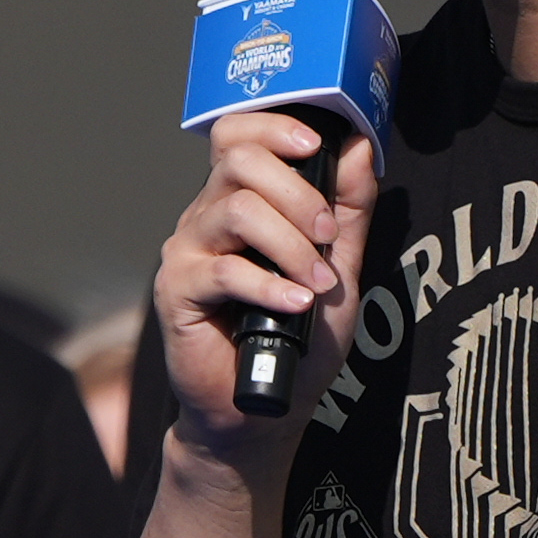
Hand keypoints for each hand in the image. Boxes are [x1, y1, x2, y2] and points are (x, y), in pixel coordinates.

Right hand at [153, 108, 379, 476]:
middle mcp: (207, 217)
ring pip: (236, 210)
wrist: (261, 410)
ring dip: (291, 245)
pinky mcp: (176, 291)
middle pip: (240, 161)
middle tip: (328, 237)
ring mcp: (188, 252)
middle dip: (298, 192)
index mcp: (239, 201)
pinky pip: (223, 271)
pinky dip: (269, 287)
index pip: (238, 134)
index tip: (317, 146)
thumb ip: (348, 210)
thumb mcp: (340, 268)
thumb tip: (360, 145)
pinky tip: (295, 306)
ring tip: (318, 285)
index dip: (274, 127)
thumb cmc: (296, 339)